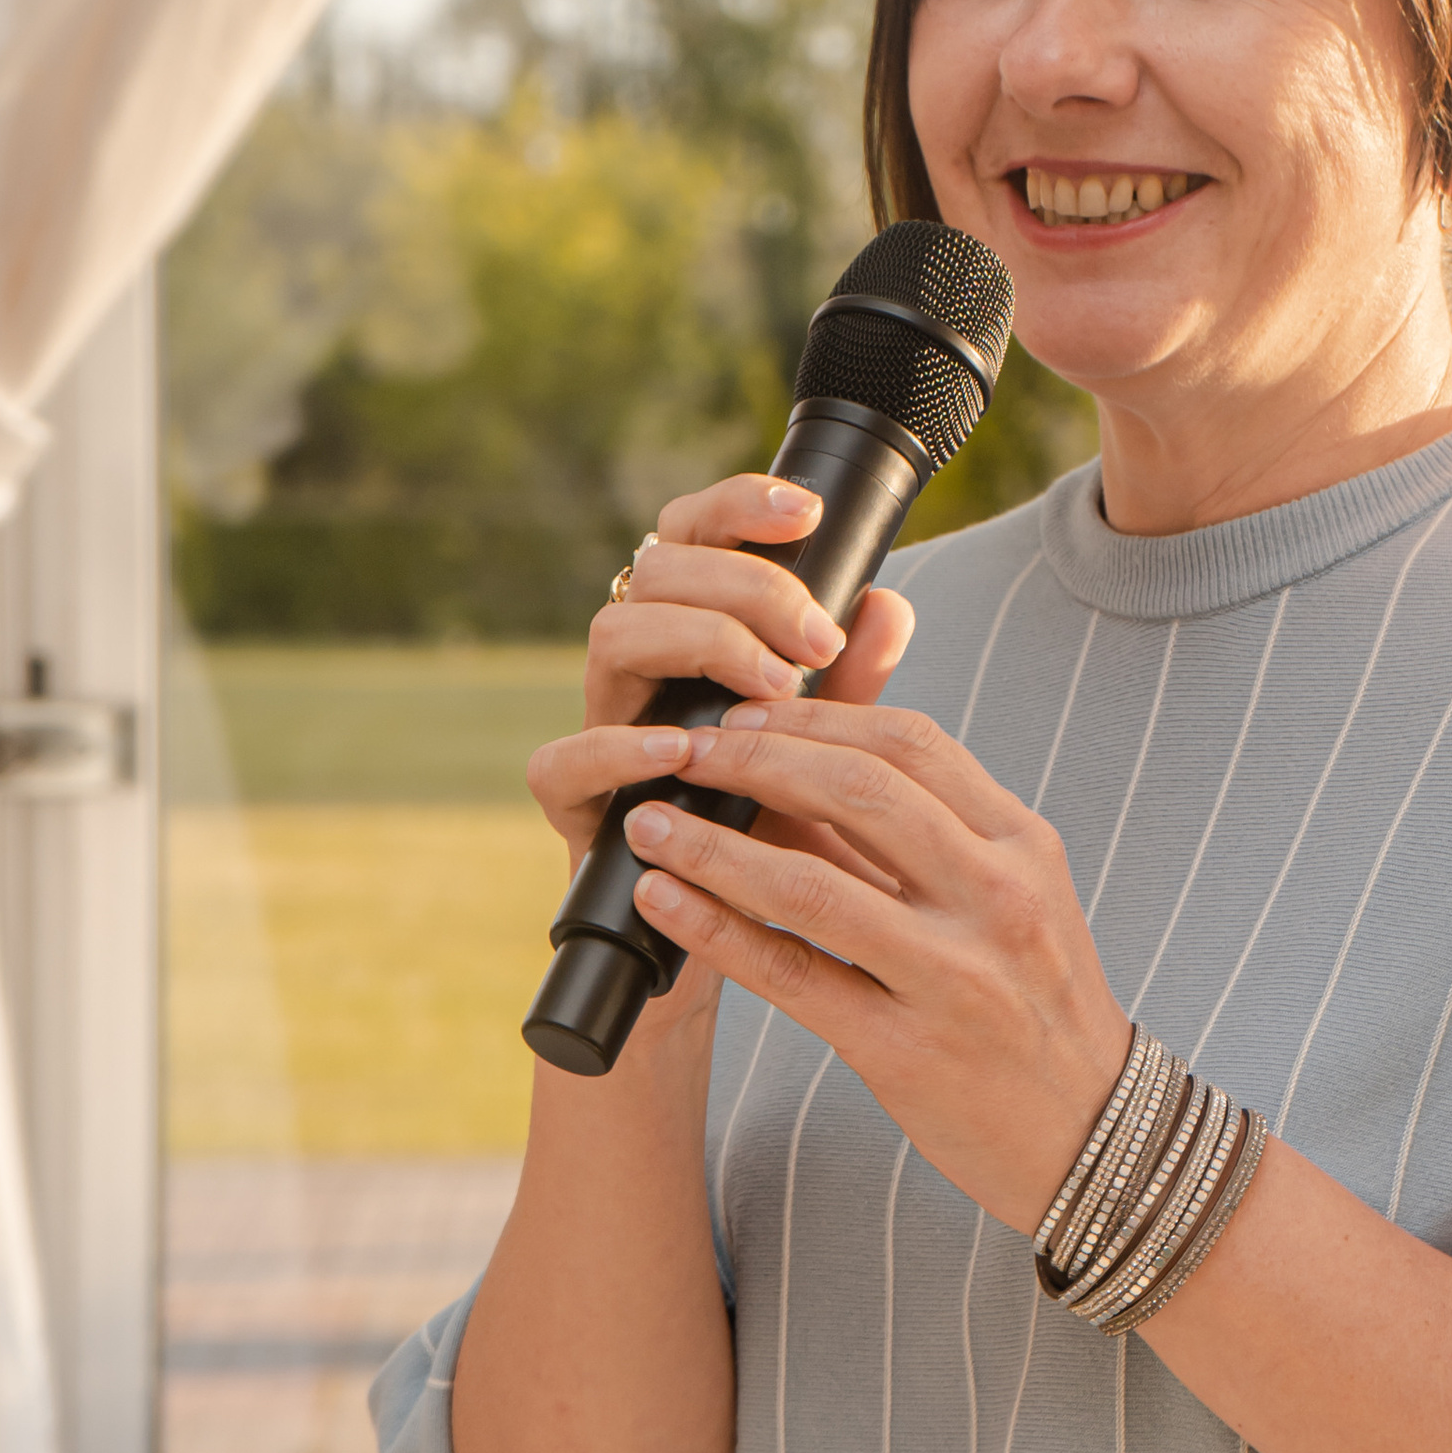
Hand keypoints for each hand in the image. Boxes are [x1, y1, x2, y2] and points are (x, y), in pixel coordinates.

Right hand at [522, 475, 919, 1016]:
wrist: (730, 948)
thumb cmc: (776, 834)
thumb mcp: (827, 752)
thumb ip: (851, 682)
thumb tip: (888, 604)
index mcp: (697, 631)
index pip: (697, 531)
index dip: (739, 505)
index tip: (809, 511)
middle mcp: (645, 667)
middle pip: (659, 565)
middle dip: (744, 585)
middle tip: (815, 640)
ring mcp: (604, 727)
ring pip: (612, 633)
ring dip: (696, 645)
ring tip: (769, 686)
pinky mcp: (575, 805)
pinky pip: (563, 756)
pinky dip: (622, 746)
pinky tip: (683, 749)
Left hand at [616, 696, 1132, 1229]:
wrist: (1094, 1137)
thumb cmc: (1040, 1009)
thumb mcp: (1016, 901)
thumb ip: (928, 837)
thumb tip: (803, 774)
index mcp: (1023, 846)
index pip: (912, 743)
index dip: (814, 717)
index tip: (746, 712)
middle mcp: (996, 899)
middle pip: (857, 792)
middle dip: (752, 758)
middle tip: (682, 749)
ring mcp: (952, 976)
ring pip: (810, 884)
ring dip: (712, 844)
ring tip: (648, 821)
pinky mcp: (904, 1051)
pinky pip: (792, 975)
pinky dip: (717, 930)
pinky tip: (664, 902)